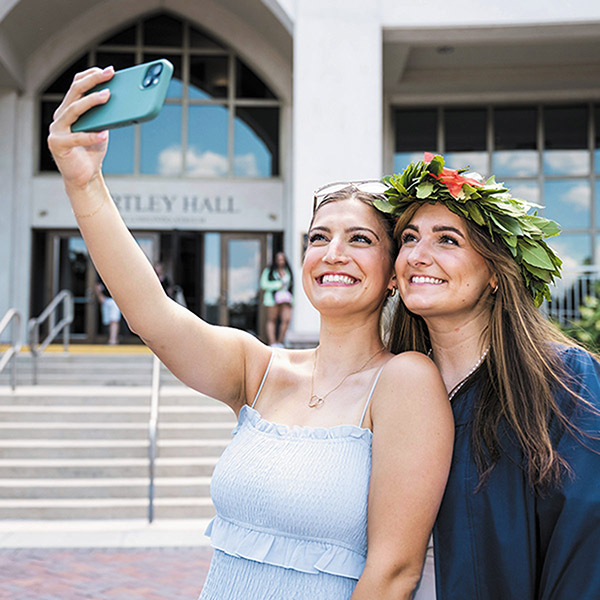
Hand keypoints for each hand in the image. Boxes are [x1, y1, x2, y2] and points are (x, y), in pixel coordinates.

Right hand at [47, 66, 114, 189]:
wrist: (85, 175)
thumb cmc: (92, 150)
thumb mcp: (102, 128)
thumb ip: (105, 115)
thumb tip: (122, 100)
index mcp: (69, 109)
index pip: (77, 85)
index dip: (91, 75)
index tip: (109, 71)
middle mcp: (60, 116)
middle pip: (75, 92)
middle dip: (93, 81)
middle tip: (109, 74)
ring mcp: (57, 130)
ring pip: (73, 110)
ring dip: (91, 101)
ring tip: (107, 96)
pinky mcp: (58, 144)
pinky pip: (77, 138)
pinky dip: (92, 136)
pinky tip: (104, 134)